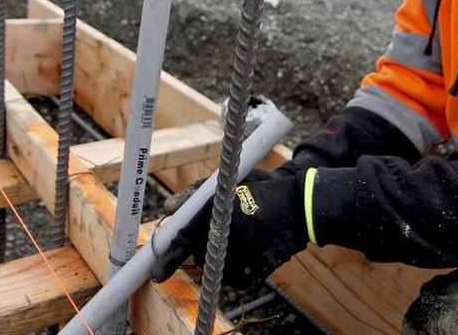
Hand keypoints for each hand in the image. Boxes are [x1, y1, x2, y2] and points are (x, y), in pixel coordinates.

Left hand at [150, 169, 308, 287]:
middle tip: (170, 267)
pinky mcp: (255, 271)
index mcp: (220, 211)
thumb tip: (169, 208)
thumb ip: (197, 193)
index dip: (168, 253)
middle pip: (196, 255)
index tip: (155, 269)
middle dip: (187, 256)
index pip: (185, 236)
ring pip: (213, 265)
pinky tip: (244, 251)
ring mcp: (242, 256)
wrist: (302, 207)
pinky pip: (231, 276)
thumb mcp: (229, 182)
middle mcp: (229, 235)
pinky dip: (232, 268)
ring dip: (213, 256)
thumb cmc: (262, 188)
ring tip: (233, 238)